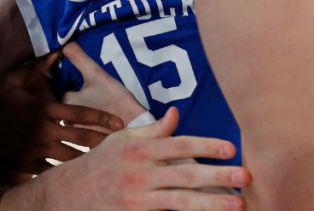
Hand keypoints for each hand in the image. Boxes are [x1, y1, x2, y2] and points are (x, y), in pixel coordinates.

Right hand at [0, 52, 124, 174]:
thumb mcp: (13, 79)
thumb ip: (38, 66)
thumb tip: (57, 51)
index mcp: (44, 109)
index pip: (80, 114)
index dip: (102, 118)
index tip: (119, 122)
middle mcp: (44, 131)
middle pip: (81, 139)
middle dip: (103, 142)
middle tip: (121, 145)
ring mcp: (37, 150)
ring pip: (71, 158)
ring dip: (88, 160)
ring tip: (106, 161)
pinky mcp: (29, 165)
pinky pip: (53, 170)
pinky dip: (65, 172)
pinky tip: (79, 175)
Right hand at [34, 108, 249, 210]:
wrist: (67, 195)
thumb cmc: (99, 163)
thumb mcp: (122, 140)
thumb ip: (152, 130)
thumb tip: (176, 113)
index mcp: (139, 149)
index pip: (179, 144)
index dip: (206, 145)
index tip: (231, 148)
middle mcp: (140, 172)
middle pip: (186, 173)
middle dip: (218, 176)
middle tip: (246, 177)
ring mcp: (138, 196)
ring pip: (182, 200)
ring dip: (213, 203)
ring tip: (238, 204)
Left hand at [62, 42, 148, 125]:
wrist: (134, 127)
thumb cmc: (114, 100)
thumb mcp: (97, 75)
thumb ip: (80, 59)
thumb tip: (65, 44)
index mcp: (66, 102)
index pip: (62, 92)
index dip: (72, 86)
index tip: (82, 84)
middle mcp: (67, 120)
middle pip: (66, 108)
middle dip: (75, 102)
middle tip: (90, 96)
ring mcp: (77, 133)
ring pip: (75, 120)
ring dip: (81, 116)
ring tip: (95, 107)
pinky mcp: (89, 142)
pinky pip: (84, 132)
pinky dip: (89, 126)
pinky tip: (99, 122)